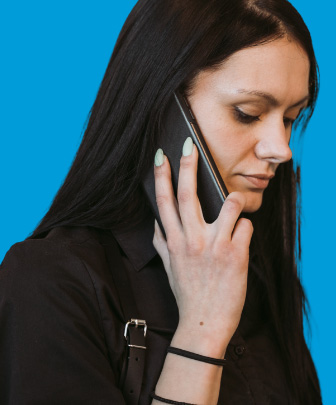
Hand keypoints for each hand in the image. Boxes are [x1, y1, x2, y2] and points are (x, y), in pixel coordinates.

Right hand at [152, 140, 253, 346]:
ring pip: (227, 204)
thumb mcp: (169, 266)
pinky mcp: (235, 254)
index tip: (161, 155)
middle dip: (187, 165)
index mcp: (173, 241)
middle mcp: (191, 240)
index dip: (161, 175)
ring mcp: (214, 246)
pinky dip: (245, 225)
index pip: (163, 201)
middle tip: (188, 144)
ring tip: (231, 202)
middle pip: (187, 194)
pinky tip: (241, 236)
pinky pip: (245, 225)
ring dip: (232, 198)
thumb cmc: (187, 293)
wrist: (204, 323)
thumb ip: (161, 242)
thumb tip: (156, 222)